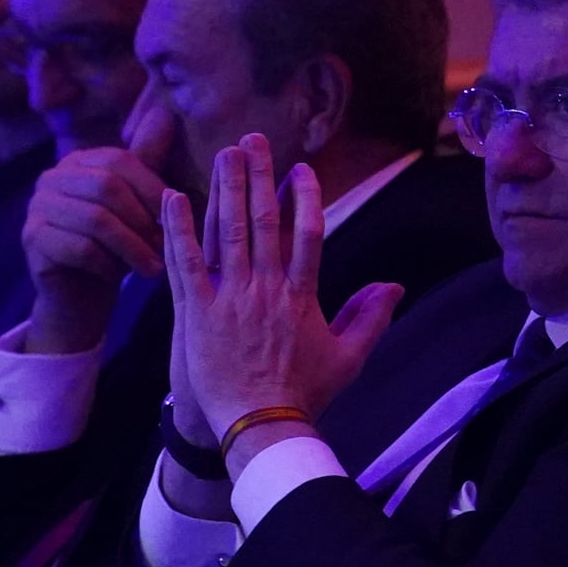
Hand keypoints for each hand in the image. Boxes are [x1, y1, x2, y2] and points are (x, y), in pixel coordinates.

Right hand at [20, 103, 176, 353]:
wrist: (79, 296)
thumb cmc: (114, 246)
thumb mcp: (136, 204)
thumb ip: (148, 163)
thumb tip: (164, 113)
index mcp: (78, 161)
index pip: (119, 161)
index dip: (152, 188)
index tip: (178, 217)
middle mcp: (51, 177)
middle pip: (106, 187)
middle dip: (143, 219)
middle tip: (166, 247)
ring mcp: (36, 207)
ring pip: (95, 220)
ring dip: (132, 247)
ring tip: (154, 268)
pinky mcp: (31, 239)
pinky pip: (79, 248)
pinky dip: (108, 264)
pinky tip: (120, 277)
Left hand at [160, 135, 401, 461]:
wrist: (261, 426)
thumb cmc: (304, 395)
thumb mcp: (348, 357)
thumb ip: (371, 317)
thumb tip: (395, 286)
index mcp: (300, 296)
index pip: (306, 234)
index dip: (304, 198)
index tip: (300, 169)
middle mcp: (266, 289)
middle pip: (264, 221)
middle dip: (258, 176)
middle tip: (252, 140)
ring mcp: (230, 299)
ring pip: (227, 232)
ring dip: (225, 189)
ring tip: (221, 154)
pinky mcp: (198, 313)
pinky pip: (186, 263)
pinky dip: (178, 229)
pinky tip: (172, 198)